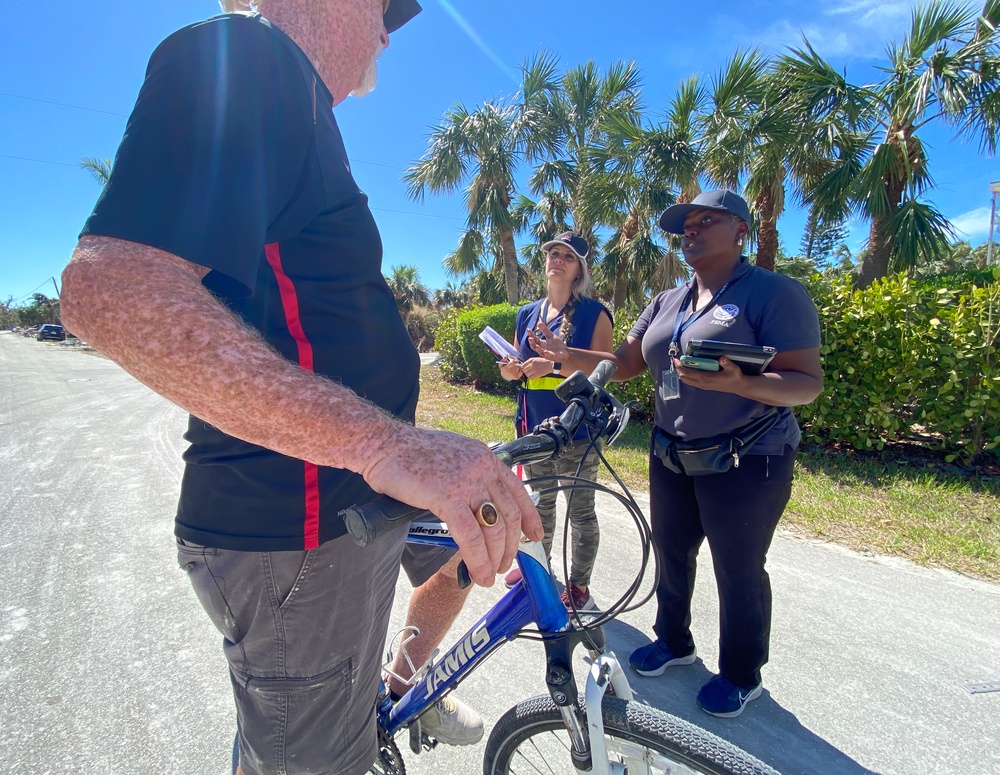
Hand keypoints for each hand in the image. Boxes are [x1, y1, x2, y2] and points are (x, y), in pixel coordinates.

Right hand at [362, 425, 542, 586]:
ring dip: (494, 557)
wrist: (383, 444)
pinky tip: (477, 573)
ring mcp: (467, 481)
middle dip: (510, 546)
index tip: (534, 535)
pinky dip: (477, 559)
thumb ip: (467, 476)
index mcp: (484, 457)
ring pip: (493, 528)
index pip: (517, 490)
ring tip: (488, 574)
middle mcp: (482, 467)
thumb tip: (475, 503)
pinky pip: (471, 536)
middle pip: (508, 514)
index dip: (529, 516)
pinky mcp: (448, 496)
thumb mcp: (451, 456)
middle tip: (504, 564)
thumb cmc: (407, 453)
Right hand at [497, 356, 523, 380]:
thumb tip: (506, 356)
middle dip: (516, 362)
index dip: (514, 360)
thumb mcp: (501, 364)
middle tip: (515, 361)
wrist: (505, 376)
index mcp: (506, 369)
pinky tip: (517, 369)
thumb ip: (503, 360)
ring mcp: (514, 375)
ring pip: (519, 367)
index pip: (512, 362)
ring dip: (518, 365)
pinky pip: (521, 371)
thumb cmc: (503, 369)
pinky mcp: (517, 377)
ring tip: (515, 366)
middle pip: (516, 364)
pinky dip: (520, 369)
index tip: (514, 359)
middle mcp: (510, 372)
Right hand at [525, 321, 568, 361]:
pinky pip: (548, 356)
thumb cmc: (557, 345)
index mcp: (541, 343)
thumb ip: (545, 330)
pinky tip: (545, 351)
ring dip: (537, 349)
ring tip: (536, 346)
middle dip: (532, 343)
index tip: (528, 329)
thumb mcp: (550, 336)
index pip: (534, 339)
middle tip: (530, 338)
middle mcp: (542, 349)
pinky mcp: (552, 356)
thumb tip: (538, 322)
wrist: (565, 352)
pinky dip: (547, 354)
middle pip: (534, 346)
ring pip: (540, 352)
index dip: (531, 334)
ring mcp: (546, 353)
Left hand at [675, 355, 743, 392]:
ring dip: (682, 373)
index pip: (688, 372)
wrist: (738, 386)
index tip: (676, 359)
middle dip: (679, 369)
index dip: (680, 366)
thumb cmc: (735, 376)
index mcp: (706, 378)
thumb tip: (722, 358)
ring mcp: (702, 386)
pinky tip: (688, 369)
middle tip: (677, 360)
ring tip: (681, 364)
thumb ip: (727, 363)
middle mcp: (702, 383)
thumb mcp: (733, 368)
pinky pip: (691, 382)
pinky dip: (687, 375)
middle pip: (684, 377)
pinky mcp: (704, 386)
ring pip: (686, 380)